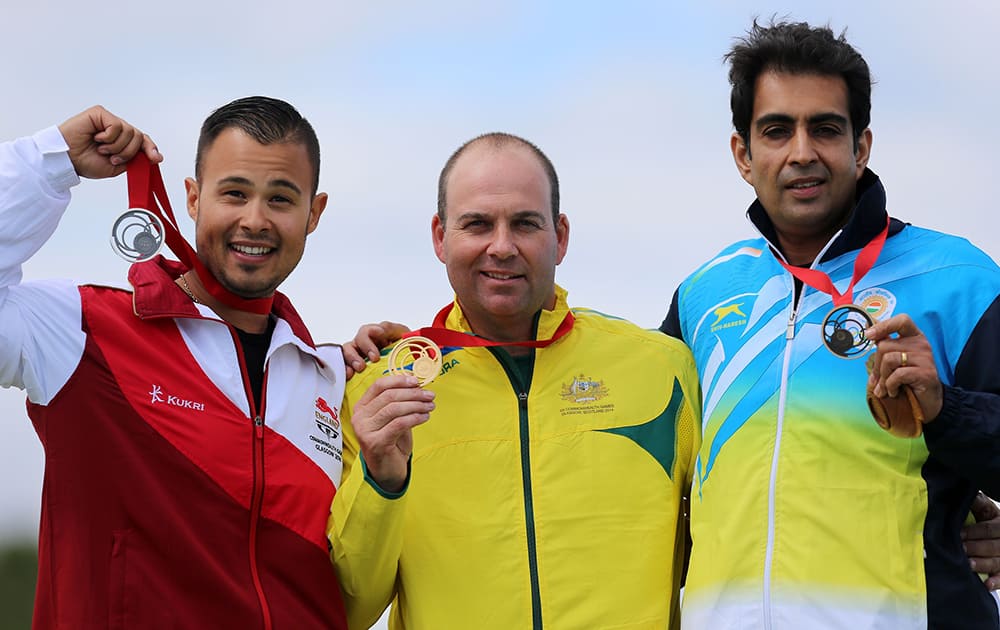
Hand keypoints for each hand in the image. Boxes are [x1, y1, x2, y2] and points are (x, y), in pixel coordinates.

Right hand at [57, 105, 161, 178]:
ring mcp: (109, 120)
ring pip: (130, 132)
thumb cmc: (85, 162)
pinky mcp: (100, 114)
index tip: (156, 158)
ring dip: (117, 147)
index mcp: (121, 141)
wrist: (66, 159)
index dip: (151, 149)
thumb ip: (134, 160)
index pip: (143, 141)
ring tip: (101, 149)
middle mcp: (117, 129)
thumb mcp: (116, 167)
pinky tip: (96, 138)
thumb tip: (153, 157)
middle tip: (112, 159)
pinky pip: (117, 126)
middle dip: (129, 152)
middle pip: (139, 137)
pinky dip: (109, 138)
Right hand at [343, 321, 410, 378]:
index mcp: (382, 335)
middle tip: (374, 357)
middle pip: (361, 337)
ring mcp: (360, 353)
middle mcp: (369, 342)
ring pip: (350, 348)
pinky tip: (349, 375)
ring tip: (360, 367)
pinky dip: (345, 368)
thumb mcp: (410, 346)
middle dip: (366, 345)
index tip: (380, 332)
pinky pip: (344, 364)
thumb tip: (421, 339)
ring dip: (353, 357)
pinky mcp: (354, 366)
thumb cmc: (406, 356)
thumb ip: (412, 340)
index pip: (375, 327)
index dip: (375, 329)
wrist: (404, 373)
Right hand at [351, 375, 433, 491]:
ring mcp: (365, 430)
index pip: (379, 385)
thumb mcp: (393, 418)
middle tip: (429, 395)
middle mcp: (359, 417)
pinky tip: (425, 417)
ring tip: (430, 406)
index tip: (417, 381)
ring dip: (416, 405)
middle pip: (389, 396)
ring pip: (394, 409)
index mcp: (361, 407)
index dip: (399, 380)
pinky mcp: (375, 442)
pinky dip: (415, 418)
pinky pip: (399, 424)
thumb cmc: (391, 442)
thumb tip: (416, 383)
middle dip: (413, 393)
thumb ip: (399, 402)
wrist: (387, 470)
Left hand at [864, 314, 942, 420]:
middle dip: (876, 366)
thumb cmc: (908, 380)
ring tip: (885, 388)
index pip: (902, 320)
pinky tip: (894, 392)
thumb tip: (868, 334)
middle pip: (885, 345)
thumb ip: (885, 347)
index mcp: (914, 336)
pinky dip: (890, 385)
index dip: (883, 325)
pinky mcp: (926, 372)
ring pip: (889, 360)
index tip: (869, 335)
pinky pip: (898, 374)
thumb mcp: (895, 361)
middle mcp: (921, 344)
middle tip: (876, 381)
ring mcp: (925, 357)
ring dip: (882, 378)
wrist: (927, 401)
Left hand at [963, 493, 999, 589]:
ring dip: (984, 564)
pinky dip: (997, 582)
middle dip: (976, 548)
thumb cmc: (990, 523)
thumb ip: (978, 505)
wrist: (999, 536)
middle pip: (994, 546)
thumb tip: (966, 495)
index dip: (973, 532)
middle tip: (961, 550)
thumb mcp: (987, 511)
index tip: (958, 534)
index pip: (989, 529)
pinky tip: (987, 584)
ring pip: (998, 562)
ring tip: (969, 565)